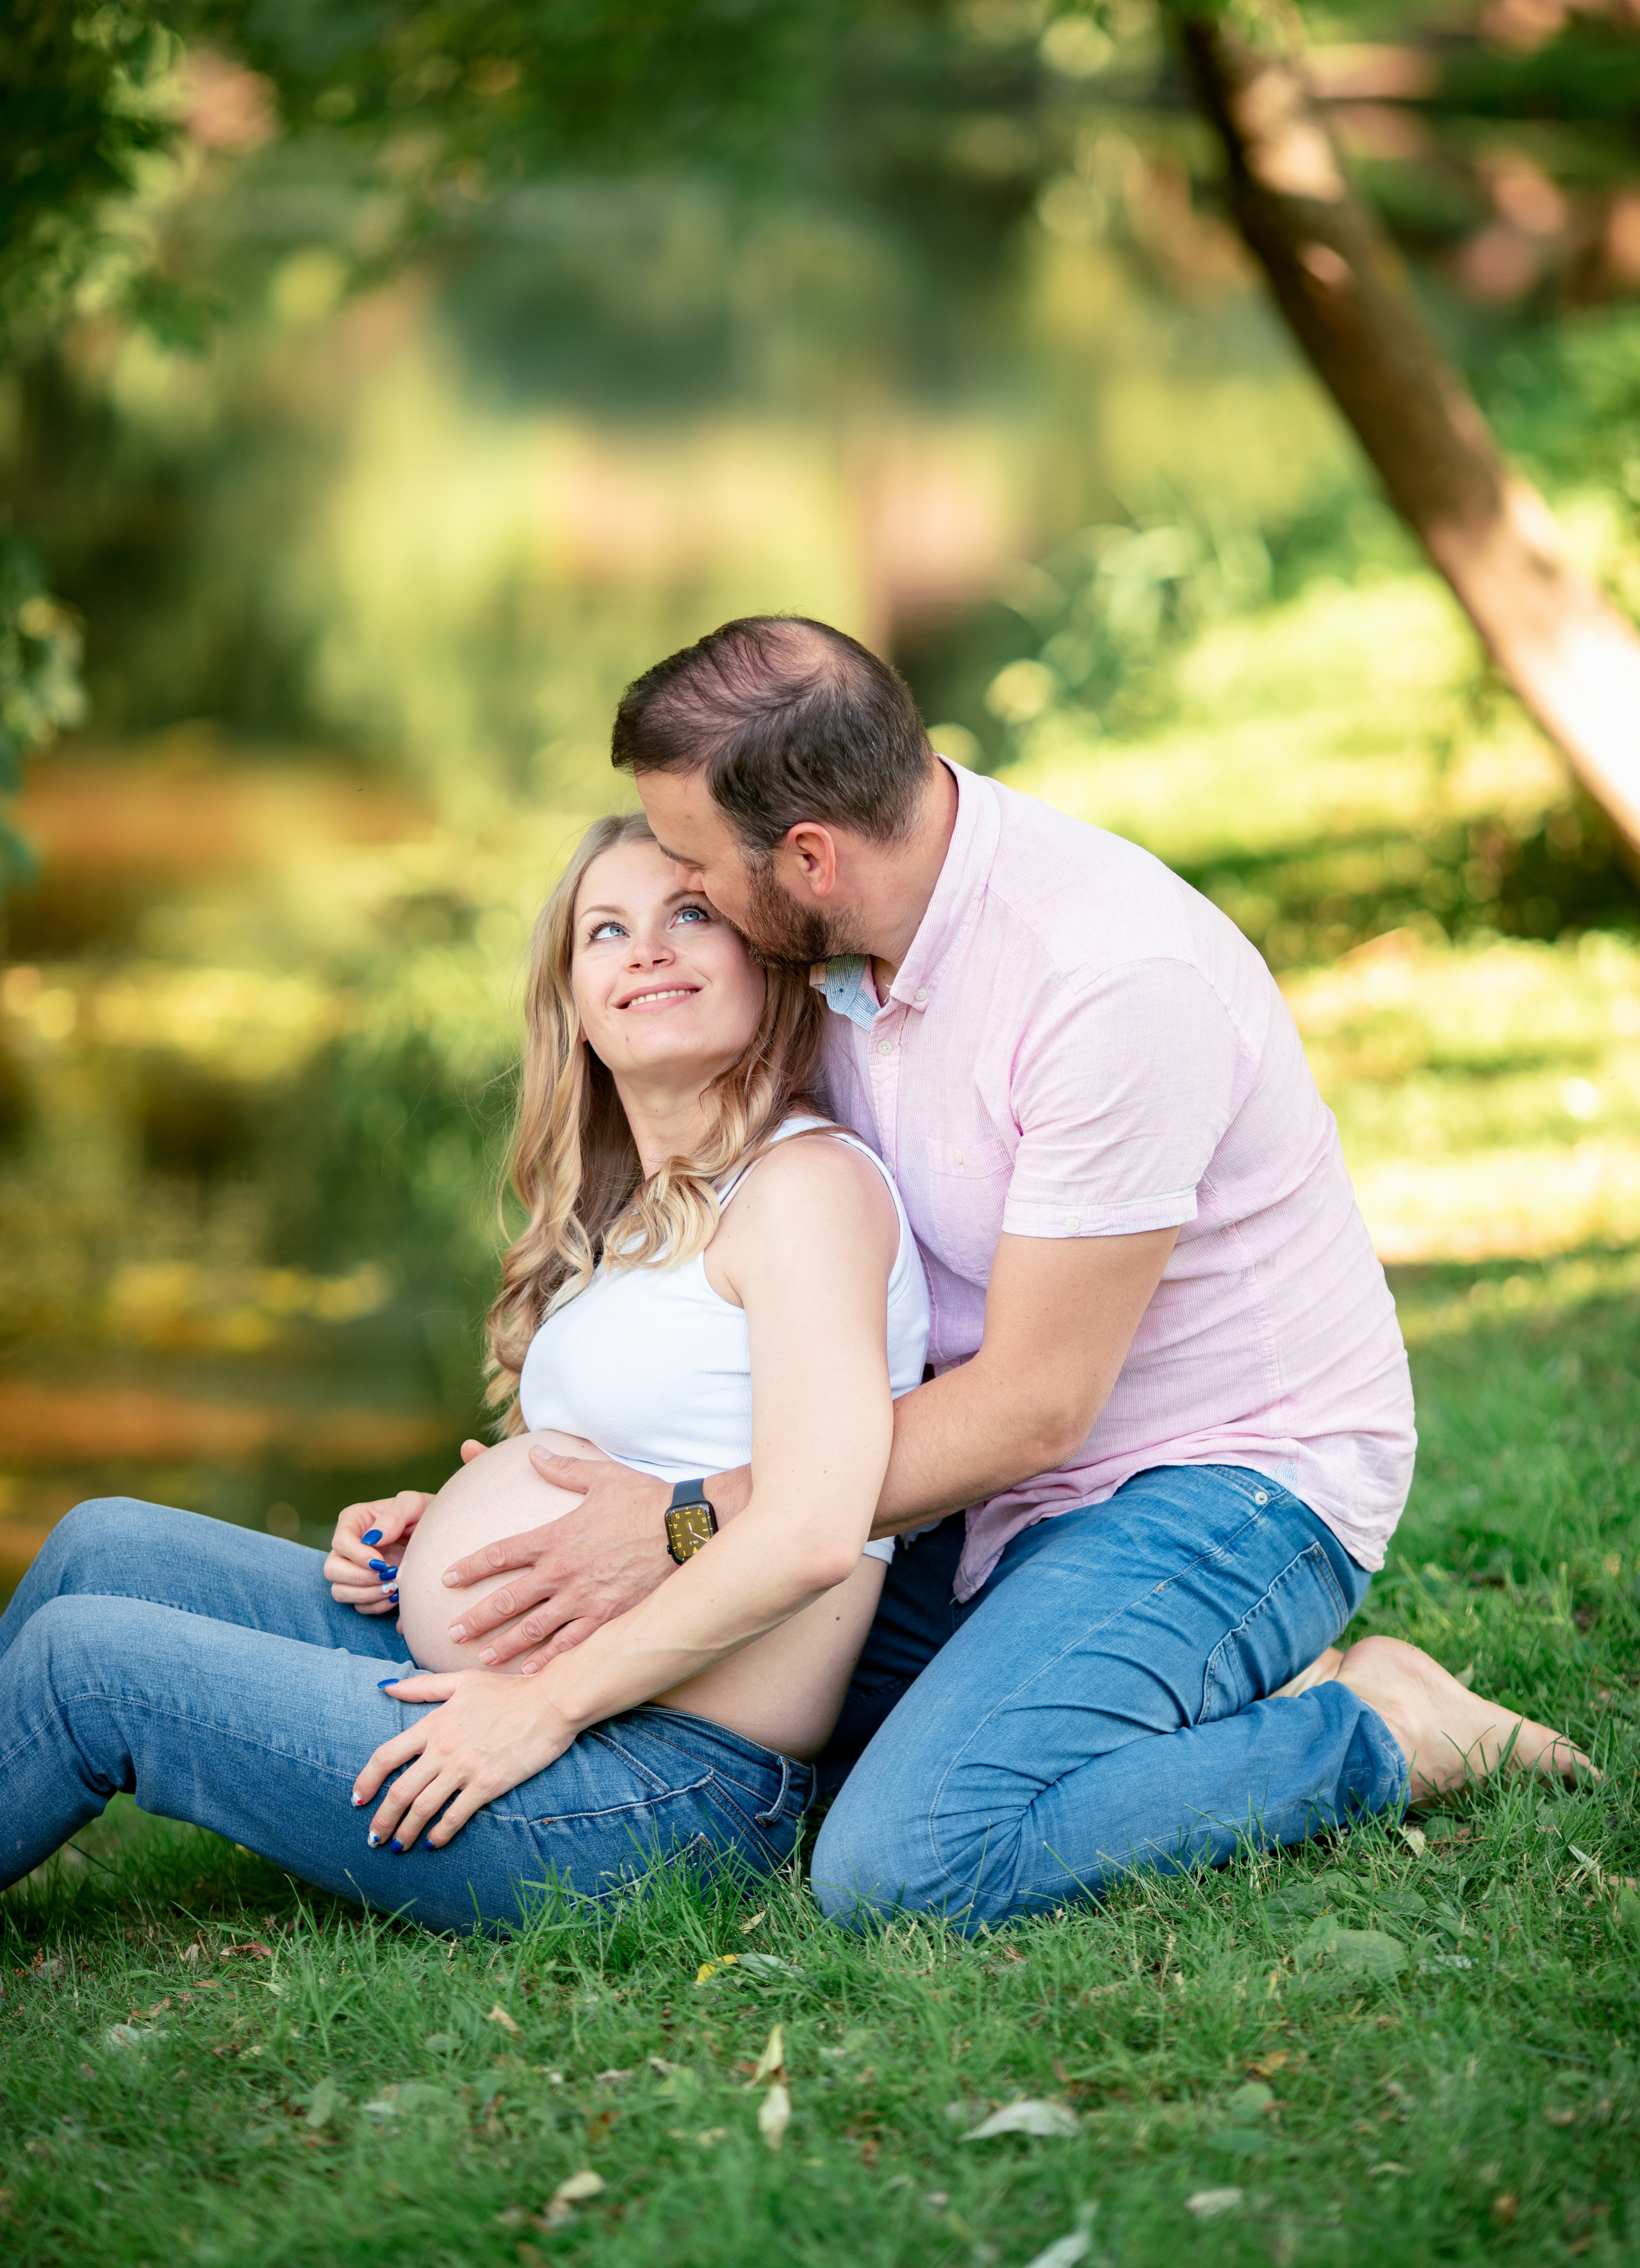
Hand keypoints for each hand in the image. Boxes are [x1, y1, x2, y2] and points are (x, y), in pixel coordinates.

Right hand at [323, 1442, 485, 1612]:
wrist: (442, 1536)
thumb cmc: (426, 1514)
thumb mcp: (415, 1505)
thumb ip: (395, 1515)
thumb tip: (373, 1538)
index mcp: (355, 1521)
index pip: (340, 1542)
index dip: (357, 1555)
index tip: (381, 1562)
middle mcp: (349, 1547)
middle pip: (332, 1570)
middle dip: (360, 1578)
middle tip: (389, 1575)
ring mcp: (355, 1569)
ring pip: (340, 1591)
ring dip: (367, 1595)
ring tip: (395, 1588)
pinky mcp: (366, 1589)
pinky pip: (359, 1607)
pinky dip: (376, 1606)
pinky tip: (397, 1597)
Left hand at [354, 1668, 577, 1848]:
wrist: (551, 1701)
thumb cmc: (509, 1690)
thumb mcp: (462, 1682)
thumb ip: (423, 1687)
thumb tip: (385, 1687)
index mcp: (434, 1723)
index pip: (386, 1755)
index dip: (367, 1780)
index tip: (357, 1799)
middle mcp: (443, 1747)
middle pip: (399, 1791)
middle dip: (382, 1819)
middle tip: (373, 1837)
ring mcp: (464, 1768)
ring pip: (422, 1808)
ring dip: (404, 1832)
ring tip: (396, 1847)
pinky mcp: (487, 1784)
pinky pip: (454, 1816)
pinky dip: (439, 1834)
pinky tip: (432, 1843)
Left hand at [440, 1451, 673, 1670]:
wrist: (683, 1529)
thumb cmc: (643, 1498)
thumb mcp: (600, 1475)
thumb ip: (562, 1468)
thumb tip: (534, 1452)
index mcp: (555, 1537)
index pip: (500, 1553)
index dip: (470, 1566)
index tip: (446, 1577)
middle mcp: (562, 1571)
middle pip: (508, 1599)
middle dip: (476, 1617)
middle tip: (451, 1630)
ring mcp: (584, 1598)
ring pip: (534, 1628)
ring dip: (504, 1644)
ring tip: (482, 1657)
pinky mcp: (608, 1616)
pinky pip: (571, 1644)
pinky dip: (548, 1658)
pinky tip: (530, 1670)